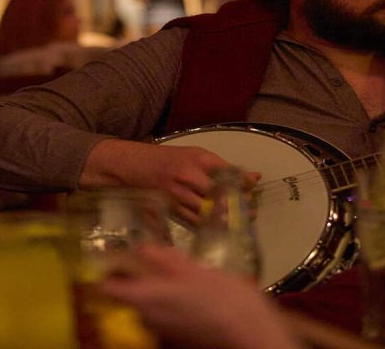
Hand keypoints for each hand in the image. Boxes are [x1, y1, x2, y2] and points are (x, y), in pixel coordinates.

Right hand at [83, 140, 259, 223]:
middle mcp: (187, 176)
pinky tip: (218, 230)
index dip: (243, 182)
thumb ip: (222, 167)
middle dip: (237, 206)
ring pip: (206, 212)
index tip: (253, 187)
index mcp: (197, 159)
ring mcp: (176, 194)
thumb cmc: (168, 160)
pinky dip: (207, 227)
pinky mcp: (168, 209)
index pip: (227, 171)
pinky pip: (191, 222)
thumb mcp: (195, 155)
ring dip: (225, 220)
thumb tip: (253, 178)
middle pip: (219, 195)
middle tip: (251, 212)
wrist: (131, 166)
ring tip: (239, 224)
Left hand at [99, 244, 299, 348]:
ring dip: (157, 295)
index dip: (107, 272)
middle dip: (139, 281)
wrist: (249, 333)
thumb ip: (165, 259)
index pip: (106, 288)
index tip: (114, 259)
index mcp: (145, 298)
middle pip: (129, 299)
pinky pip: (165, 320)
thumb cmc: (222, 297)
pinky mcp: (177, 340)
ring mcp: (161, 333)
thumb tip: (141, 248)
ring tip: (179, 278)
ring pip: (149, 309)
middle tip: (155, 263)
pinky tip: (192, 298)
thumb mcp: (195, 269)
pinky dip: (172, 308)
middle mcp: (147, 319)